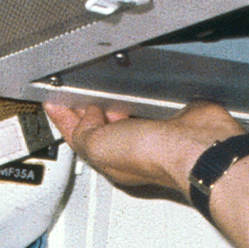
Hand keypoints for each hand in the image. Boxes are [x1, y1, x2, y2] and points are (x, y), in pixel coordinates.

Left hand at [44, 100, 246, 196]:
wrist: (194, 147)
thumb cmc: (153, 157)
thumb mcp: (98, 146)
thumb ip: (83, 130)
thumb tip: (89, 113)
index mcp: (110, 160)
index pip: (80, 138)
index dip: (64, 120)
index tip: (54, 103)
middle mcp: (131, 150)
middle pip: (101, 127)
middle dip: (86, 111)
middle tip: (73, 94)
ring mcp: (153, 134)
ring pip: (125, 116)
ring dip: (112, 102)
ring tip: (99, 87)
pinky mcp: (171, 119)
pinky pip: (149, 105)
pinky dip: (139, 97)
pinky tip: (135, 88)